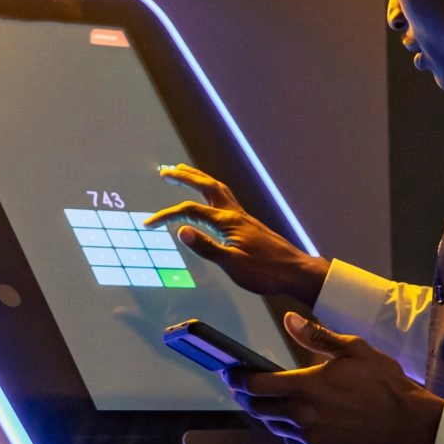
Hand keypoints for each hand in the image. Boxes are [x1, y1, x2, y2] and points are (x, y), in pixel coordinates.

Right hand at [144, 165, 328, 306]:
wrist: (295, 271)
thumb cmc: (265, 271)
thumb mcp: (232, 265)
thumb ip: (206, 247)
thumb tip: (181, 231)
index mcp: (227, 222)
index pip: (190, 211)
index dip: (167, 215)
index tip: (149, 224)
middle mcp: (234, 213)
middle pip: (205, 186)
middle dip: (184, 176)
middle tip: (165, 171)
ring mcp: (242, 216)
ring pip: (217, 188)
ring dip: (198, 178)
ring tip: (183, 172)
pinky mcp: (247, 222)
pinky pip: (224, 197)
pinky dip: (210, 190)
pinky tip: (209, 198)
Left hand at [224, 314, 443, 443]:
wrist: (407, 421)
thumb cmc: (383, 382)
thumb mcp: (353, 348)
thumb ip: (316, 336)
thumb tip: (289, 320)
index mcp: (308, 387)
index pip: (260, 385)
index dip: (239, 379)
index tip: (230, 372)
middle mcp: (305, 414)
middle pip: (259, 409)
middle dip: (244, 397)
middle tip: (238, 386)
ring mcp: (312, 435)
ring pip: (273, 426)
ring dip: (262, 413)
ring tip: (259, 400)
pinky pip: (291, 440)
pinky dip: (282, 428)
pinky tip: (286, 418)